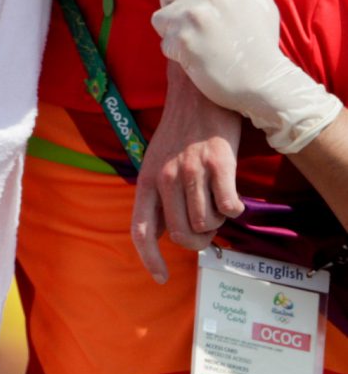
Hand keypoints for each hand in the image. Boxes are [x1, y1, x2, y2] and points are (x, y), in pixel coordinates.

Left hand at [131, 65, 243, 282]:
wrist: (198, 94)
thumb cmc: (180, 135)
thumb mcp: (157, 165)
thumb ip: (161, 198)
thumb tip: (167, 235)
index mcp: (146, 181)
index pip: (140, 230)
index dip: (149, 258)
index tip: (160, 279)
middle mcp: (165, 178)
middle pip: (181, 235)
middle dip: (198, 240)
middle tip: (208, 226)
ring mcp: (191, 170)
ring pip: (207, 222)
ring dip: (217, 220)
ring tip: (217, 200)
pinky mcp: (218, 163)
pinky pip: (229, 206)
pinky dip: (234, 208)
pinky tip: (231, 194)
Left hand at [153, 0, 342, 152]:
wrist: (264, 82)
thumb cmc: (263, 49)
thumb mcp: (264, 9)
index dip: (186, 0)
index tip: (198, 18)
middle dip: (172, 8)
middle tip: (184, 28)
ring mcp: (193, 15)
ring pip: (160, 19)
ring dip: (171, 34)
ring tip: (193, 48)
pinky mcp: (182, 38)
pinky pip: (164, 43)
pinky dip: (175, 55)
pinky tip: (195, 61)